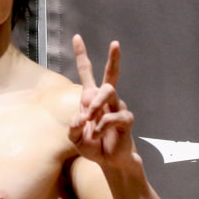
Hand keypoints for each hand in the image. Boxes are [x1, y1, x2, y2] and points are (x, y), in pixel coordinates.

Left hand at [69, 34, 135, 168]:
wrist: (109, 162)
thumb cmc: (93, 146)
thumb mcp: (75, 138)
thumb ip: (73, 128)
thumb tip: (80, 117)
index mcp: (91, 98)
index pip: (87, 72)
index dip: (82, 55)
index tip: (76, 37)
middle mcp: (106, 100)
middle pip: (110, 75)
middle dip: (113, 59)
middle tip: (115, 43)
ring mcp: (118, 107)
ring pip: (108, 93)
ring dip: (95, 105)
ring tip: (89, 120)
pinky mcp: (125, 119)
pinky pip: (111, 117)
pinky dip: (101, 126)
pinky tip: (98, 134)